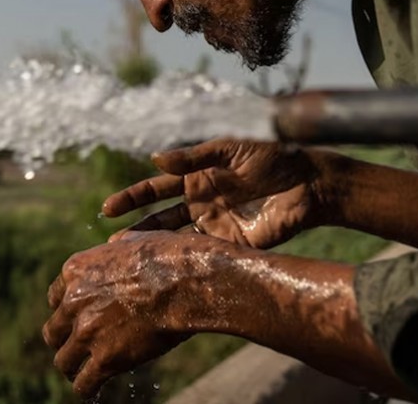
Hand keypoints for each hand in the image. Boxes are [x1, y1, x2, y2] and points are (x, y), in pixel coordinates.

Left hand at [42, 232, 207, 398]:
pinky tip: (94, 390)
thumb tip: (116, 246)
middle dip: (65, 339)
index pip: (55, 297)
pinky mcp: (105, 358)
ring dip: (73, 366)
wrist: (184, 281)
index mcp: (76, 270)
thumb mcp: (133, 240)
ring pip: (63, 361)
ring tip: (83, 372)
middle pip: (54, 331)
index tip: (77, 318)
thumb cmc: (168, 256)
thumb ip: (116, 249)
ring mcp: (87, 331)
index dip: (67, 310)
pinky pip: (84, 384)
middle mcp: (74, 301)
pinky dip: (87, 389)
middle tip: (77, 347)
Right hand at [103, 139, 335, 248]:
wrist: (310, 181)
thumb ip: (194, 156)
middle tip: (111, 244)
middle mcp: (200, 202)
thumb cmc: (271, 155)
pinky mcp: (232, 245)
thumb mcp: (229, 148)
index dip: (132, 198)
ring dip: (154, 249)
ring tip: (129, 261)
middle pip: (160, 218)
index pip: (156, 188)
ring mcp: (214, 226)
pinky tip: (166, 269)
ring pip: (177, 240)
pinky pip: (204, 254)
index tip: (107, 208)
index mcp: (196, 177)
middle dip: (136, 229)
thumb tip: (155, 158)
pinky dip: (184, 261)